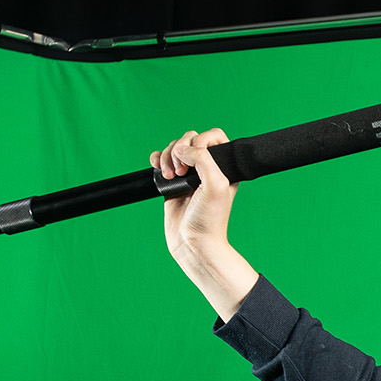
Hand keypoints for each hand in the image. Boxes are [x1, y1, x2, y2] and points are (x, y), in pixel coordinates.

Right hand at [150, 128, 236, 258]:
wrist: (192, 243)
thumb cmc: (209, 219)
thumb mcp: (216, 185)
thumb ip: (204, 159)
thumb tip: (183, 149)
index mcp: (223, 166)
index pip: (214, 136)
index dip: (202, 140)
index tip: (195, 156)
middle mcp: (207, 168)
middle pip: (190, 140)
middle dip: (180, 149)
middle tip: (181, 171)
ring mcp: (188, 175)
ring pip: (174, 149)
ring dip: (167, 156)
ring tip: (170, 176)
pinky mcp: (172, 183)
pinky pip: (162, 161)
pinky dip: (157, 159)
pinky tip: (158, 168)